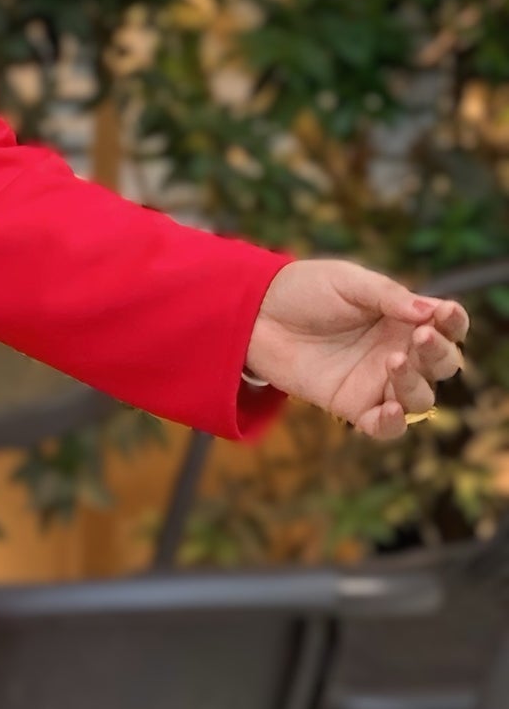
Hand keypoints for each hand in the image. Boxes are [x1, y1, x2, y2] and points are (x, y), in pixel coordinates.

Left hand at [245, 259, 468, 441]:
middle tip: (419, 337)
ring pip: (419, 398)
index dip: (453, 323)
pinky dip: (392, 424)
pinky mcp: (350, 405)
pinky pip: (384, 427)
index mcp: (403, 319)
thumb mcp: (348, 282)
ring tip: (393, 362)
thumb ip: (389, 296)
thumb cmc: (304, 290)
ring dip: (416, 385)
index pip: (446, 327)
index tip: (445, 314)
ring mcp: (376, 381)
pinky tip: (389, 410)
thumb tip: (429, 312)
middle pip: (440, 364)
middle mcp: (397, 351)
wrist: (255, 312)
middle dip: (438, 353)